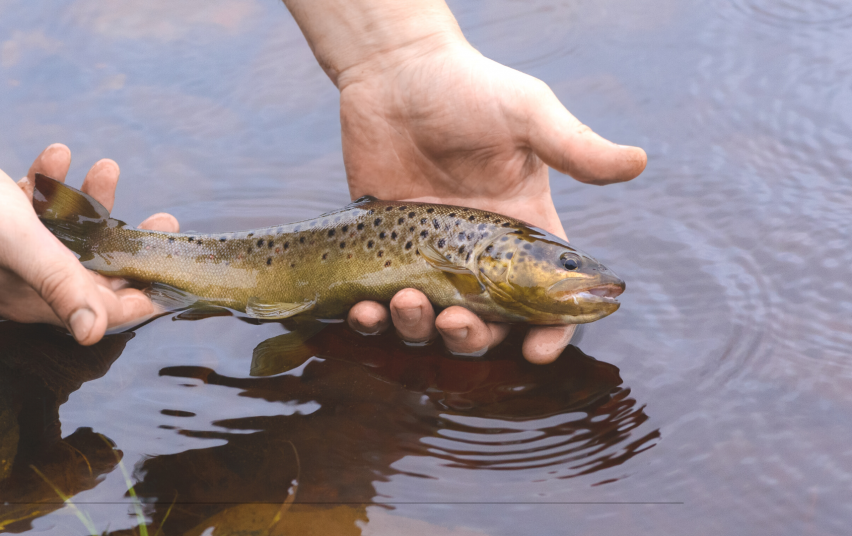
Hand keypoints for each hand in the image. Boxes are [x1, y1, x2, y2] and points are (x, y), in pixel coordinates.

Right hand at [0, 144, 178, 344]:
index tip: (178, 276)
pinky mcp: (0, 222)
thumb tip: (91, 334)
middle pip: (97, 268)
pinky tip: (57, 153)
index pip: (103, 310)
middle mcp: (29, 279)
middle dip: (132, 242)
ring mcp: (15, 251)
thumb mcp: (19, 242)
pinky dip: (50, 181)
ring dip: (93, 200)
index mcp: (36, 296)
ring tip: (107, 165)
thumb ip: (59, 283)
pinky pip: (36, 206)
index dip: (143, 297)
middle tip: (166, 218)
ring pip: (70, 232)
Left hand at [339, 40, 645, 362]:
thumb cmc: (468, 88)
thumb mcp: (528, 114)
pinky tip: (362, 309)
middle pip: (485, 323)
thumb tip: (638, 162)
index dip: (548, 331)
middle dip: (472, 338)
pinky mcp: (382, 247)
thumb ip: (575, 145)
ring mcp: (427, 253)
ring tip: (405, 302)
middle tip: (454, 321)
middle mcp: (476, 252)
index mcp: (520, 229)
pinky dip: (370, 317)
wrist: (395, 70)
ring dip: (417, 329)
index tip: (536, 353)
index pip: (544, 296)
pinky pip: (376, 300)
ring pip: (428, 322)